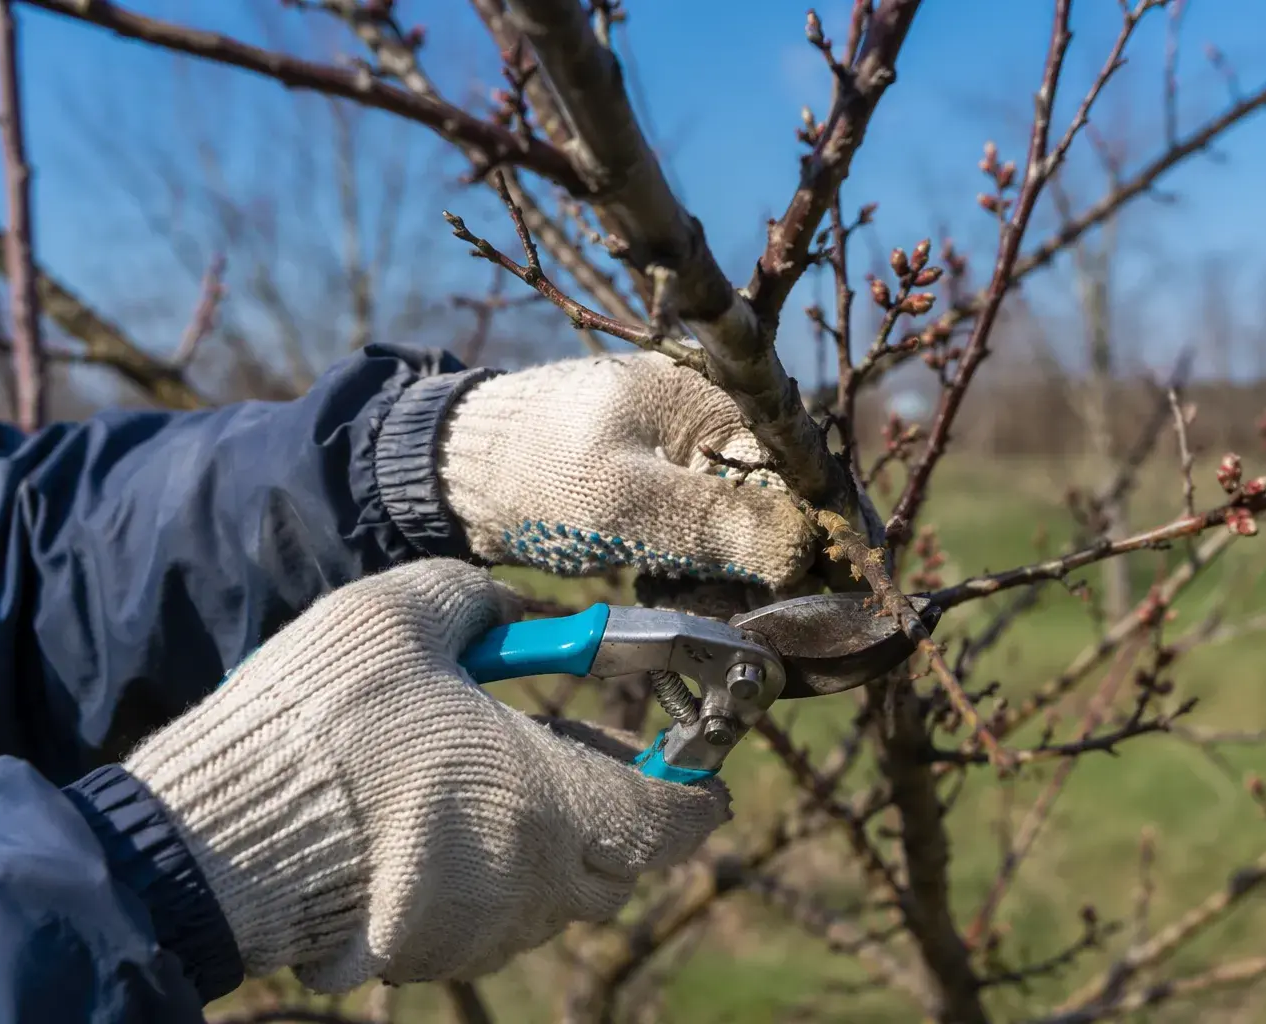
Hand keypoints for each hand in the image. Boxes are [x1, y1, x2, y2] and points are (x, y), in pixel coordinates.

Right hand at [121, 559, 729, 991]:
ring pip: (555, 900)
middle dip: (624, 814)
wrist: (210, 841)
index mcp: (546, 802)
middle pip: (623, 867)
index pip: (672, 820)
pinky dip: (493, 879)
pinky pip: (490, 923)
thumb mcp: (402, 616)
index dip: (693, 792)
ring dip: (555, 846)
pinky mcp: (419, 955)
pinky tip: (444, 827)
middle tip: (585, 753)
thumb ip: (479, 599)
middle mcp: (527, 883)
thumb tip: (513, 609)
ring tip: (503, 781)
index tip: (695, 769)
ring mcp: (474, 931)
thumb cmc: (319, 723)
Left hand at [436, 352, 815, 587]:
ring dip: (730, 571)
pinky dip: (700, 567)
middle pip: (778, 500)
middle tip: (735, 604)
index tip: (808, 586)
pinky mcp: (666, 484)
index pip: (798, 468)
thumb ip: (718, 522)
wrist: (455, 476)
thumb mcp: (628, 501)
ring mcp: (690, 452)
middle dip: (765, 560)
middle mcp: (714, 418)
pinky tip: (671, 582)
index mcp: (717, 395)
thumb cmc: (536, 472)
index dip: (810, 531)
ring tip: (686, 590)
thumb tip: (804, 547)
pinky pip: (709, 532)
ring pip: (745, 524)